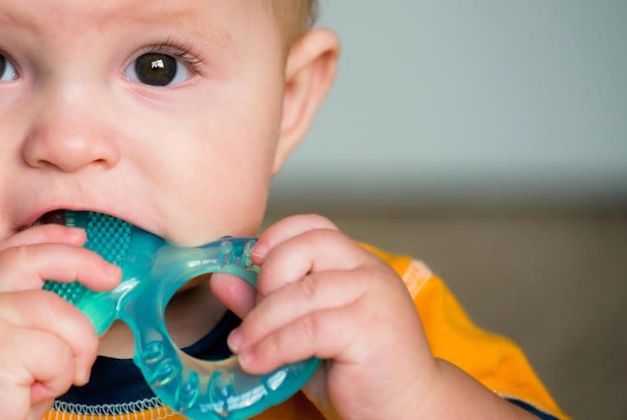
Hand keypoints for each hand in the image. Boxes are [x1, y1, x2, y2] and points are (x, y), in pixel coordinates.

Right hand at [0, 223, 121, 419]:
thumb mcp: (5, 345)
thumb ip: (31, 319)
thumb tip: (87, 301)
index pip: (14, 249)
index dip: (49, 237)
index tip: (80, 236)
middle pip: (39, 260)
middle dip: (82, 263)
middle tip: (111, 278)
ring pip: (62, 316)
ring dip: (74, 353)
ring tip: (53, 381)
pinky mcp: (0, 346)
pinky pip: (58, 354)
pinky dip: (58, 379)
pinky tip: (31, 395)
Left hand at [213, 214, 437, 419]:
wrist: (406, 411)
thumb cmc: (355, 371)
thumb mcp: (302, 332)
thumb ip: (266, 303)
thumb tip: (221, 279)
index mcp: (356, 263)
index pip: (316, 226)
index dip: (279, 235)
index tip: (250, 259)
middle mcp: (370, 271)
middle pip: (306, 247)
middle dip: (266, 280)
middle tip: (249, 319)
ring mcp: (375, 296)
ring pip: (302, 292)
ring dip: (261, 321)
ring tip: (242, 347)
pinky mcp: (371, 328)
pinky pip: (309, 328)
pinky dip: (275, 345)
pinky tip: (257, 362)